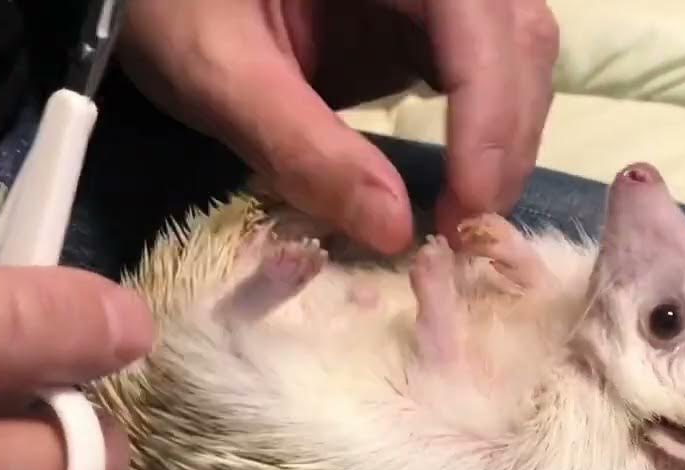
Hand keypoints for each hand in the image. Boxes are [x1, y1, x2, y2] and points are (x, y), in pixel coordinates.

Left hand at [117, 0, 559, 254]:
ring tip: (464, 212)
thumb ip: (299, 145)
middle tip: (465, 231)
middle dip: (506, 136)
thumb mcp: (215, 68)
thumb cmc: (165, 0)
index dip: (489, 117)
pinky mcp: (427, 13)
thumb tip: (395, 231)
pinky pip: (486, 63)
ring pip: (517, 49)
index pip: (479, 21)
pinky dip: (484, 125)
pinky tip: (460, 176)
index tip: (465, 213)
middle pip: (519, 34)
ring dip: (505, 135)